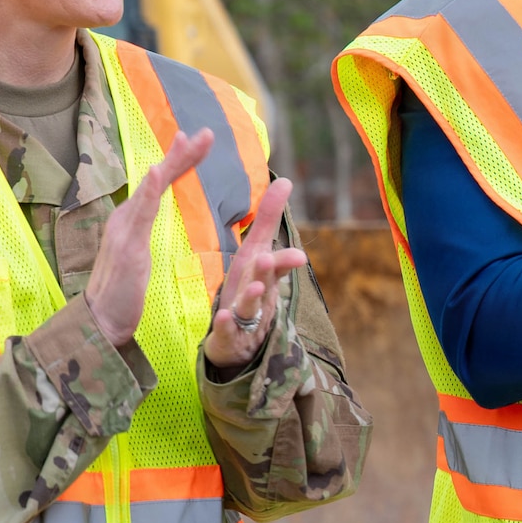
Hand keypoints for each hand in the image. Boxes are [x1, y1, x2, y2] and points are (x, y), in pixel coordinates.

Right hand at [84, 128, 214, 346]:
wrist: (100, 322)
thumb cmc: (121, 292)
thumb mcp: (138, 255)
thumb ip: (144, 232)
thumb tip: (150, 213)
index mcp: (132, 220)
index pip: (160, 184)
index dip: (179, 161)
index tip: (198, 140)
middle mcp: (125, 218)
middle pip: (157, 179)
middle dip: (182, 154)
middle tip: (208, 133)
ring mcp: (123, 230)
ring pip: (151, 188)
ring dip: (171, 163)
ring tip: (188, 140)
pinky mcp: (126, 246)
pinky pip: (140, 213)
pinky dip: (149, 190)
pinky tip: (158, 170)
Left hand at [204, 177, 310, 372]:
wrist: (241, 341)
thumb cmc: (250, 290)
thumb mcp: (258, 254)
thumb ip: (269, 219)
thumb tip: (286, 181)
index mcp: (263, 275)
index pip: (276, 265)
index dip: (285, 260)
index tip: (299, 256)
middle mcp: (258, 296)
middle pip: (265, 283)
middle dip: (267, 272)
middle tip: (266, 259)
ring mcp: (245, 319)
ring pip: (250, 307)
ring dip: (251, 297)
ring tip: (251, 287)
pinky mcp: (228, 337)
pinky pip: (227, 332)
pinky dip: (226, 325)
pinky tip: (223, 318)